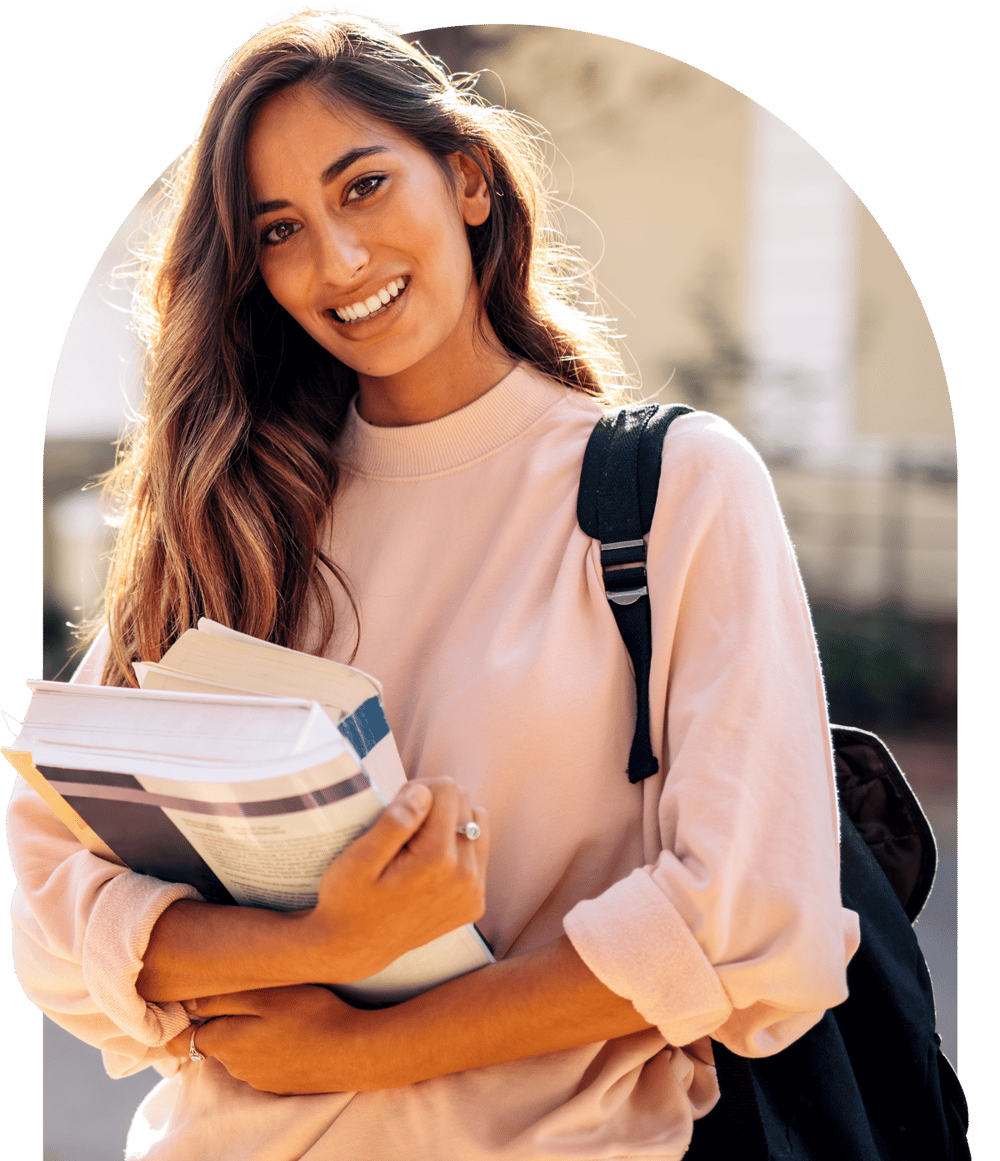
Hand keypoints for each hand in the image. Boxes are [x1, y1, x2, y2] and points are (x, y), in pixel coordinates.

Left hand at [166, 986, 375, 1093]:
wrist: (354, 1053)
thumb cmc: (312, 1015)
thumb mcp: (267, 994)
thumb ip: (223, 999)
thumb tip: (188, 1002)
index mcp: (228, 1044)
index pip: (186, 1039)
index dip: (182, 1022)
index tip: (187, 1005)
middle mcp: (238, 1068)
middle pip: (216, 1042)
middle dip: (220, 1022)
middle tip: (244, 995)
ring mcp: (261, 1079)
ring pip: (240, 1052)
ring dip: (248, 1034)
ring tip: (276, 1010)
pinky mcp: (282, 1084)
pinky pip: (264, 1062)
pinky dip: (269, 1047)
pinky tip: (292, 1031)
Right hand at [301, 778, 489, 983]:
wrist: (354, 948)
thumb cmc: (348, 899)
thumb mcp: (358, 859)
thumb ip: (394, 823)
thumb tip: (424, 793)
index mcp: (438, 859)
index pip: (448, 789)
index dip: (419, 790)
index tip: (397, 809)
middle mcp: (466, 876)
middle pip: (465, 804)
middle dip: (434, 806)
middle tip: (402, 828)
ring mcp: (474, 893)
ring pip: (476, 825)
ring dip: (449, 825)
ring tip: (416, 845)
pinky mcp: (474, 903)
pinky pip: (477, 854)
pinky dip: (455, 850)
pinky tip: (427, 866)